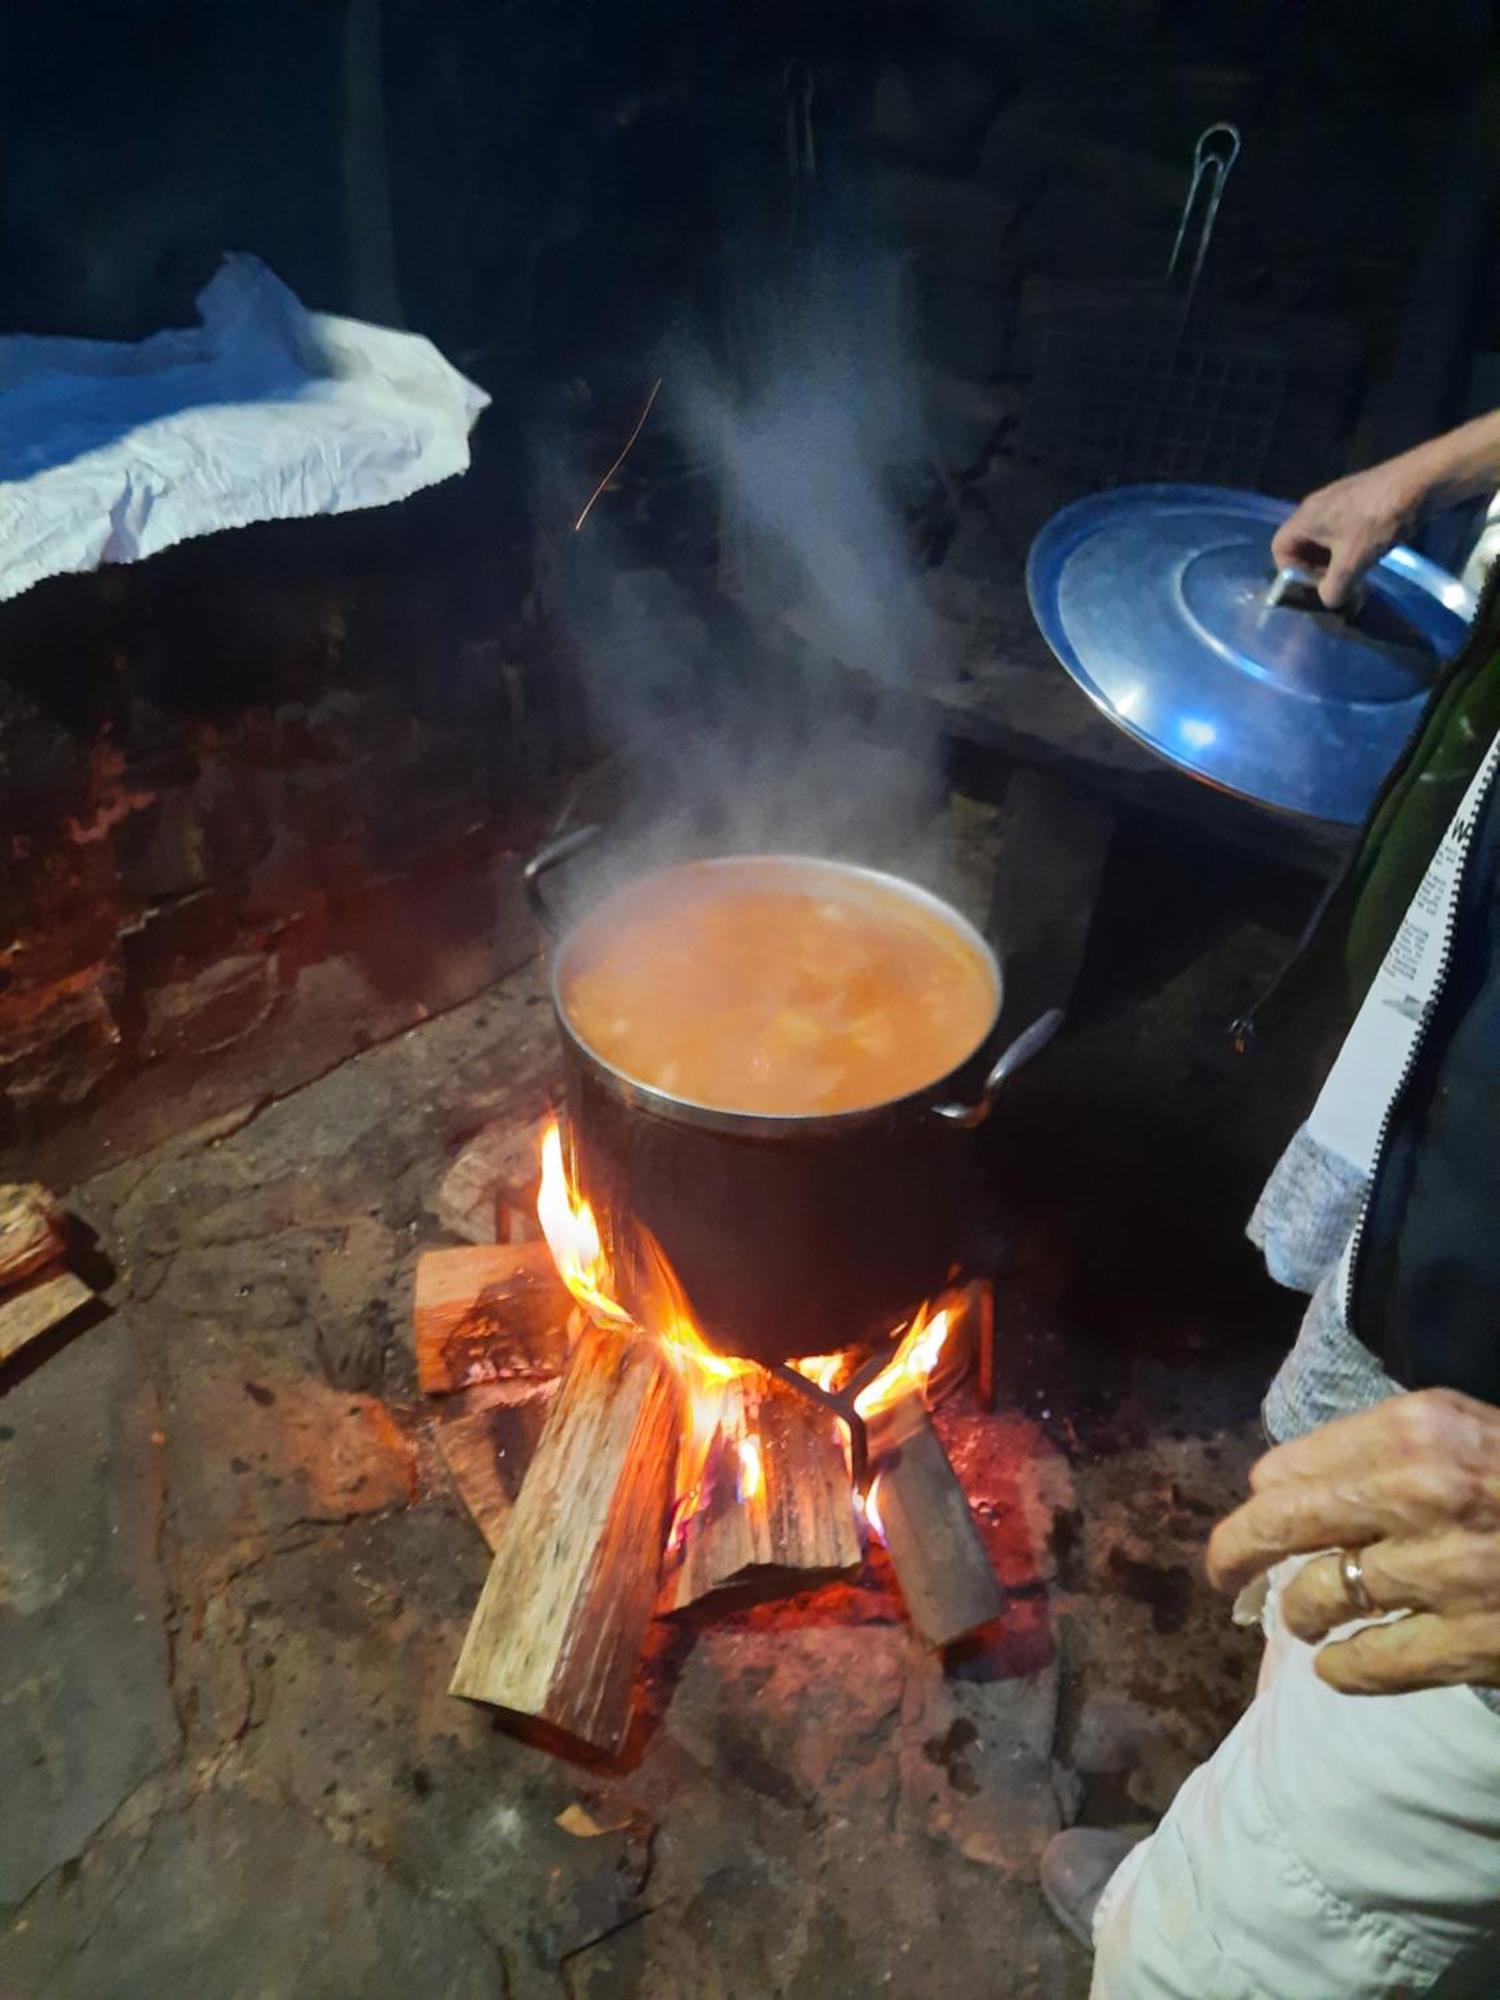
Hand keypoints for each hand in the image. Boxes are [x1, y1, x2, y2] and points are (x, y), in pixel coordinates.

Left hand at [1206, 1390, 1499, 1694]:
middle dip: (1235, 1550)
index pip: (1293, 1465)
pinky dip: (1340, 1669)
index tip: (1255, 1508)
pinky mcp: (1474, 1644)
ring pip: (1319, 1597)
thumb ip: (1378, 1445)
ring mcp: (1447, 1572)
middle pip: (1282, 1525)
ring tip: (1302, 1615)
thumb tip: (1274, 1481)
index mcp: (1420, 1429)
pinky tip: (1335, 1667)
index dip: (1263, 1494)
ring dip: (1298, 1611)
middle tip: (1221, 1572)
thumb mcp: (1465, 1430)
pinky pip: (1370, 1664)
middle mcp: (1424, 1492)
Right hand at [1270, 461, 1421, 608]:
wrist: (1420, 483)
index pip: (1279, 547)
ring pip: (1325, 539)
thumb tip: (1330, 601)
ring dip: (1334, 561)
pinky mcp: (1360, 502)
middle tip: (1335, 585)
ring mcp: (1340, 502)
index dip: (1289, 571)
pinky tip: (1369, 557)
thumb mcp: (1352, 561)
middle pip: (1302, 545)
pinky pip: (1343, 530)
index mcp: (1305, 517)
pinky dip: (1349, 548)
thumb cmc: (1377, 521)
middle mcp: (1317, 507)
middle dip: (1314, 570)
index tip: (1312, 585)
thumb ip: (1334, 588)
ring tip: (1354, 576)